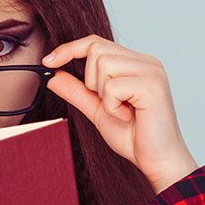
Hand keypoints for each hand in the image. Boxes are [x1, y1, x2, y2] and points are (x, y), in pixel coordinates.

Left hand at [41, 34, 199, 193]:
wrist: (157, 161)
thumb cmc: (134, 137)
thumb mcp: (97, 110)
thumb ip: (77, 91)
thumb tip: (53, 75)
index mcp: (135, 64)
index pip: (96, 43)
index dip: (70, 49)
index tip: (48, 62)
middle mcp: (146, 62)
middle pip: (96, 49)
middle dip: (90, 80)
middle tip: (108, 104)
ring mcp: (151, 71)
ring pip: (103, 64)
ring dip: (103, 94)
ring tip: (121, 111)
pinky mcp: (152, 85)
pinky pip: (113, 86)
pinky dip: (112, 106)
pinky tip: (127, 117)